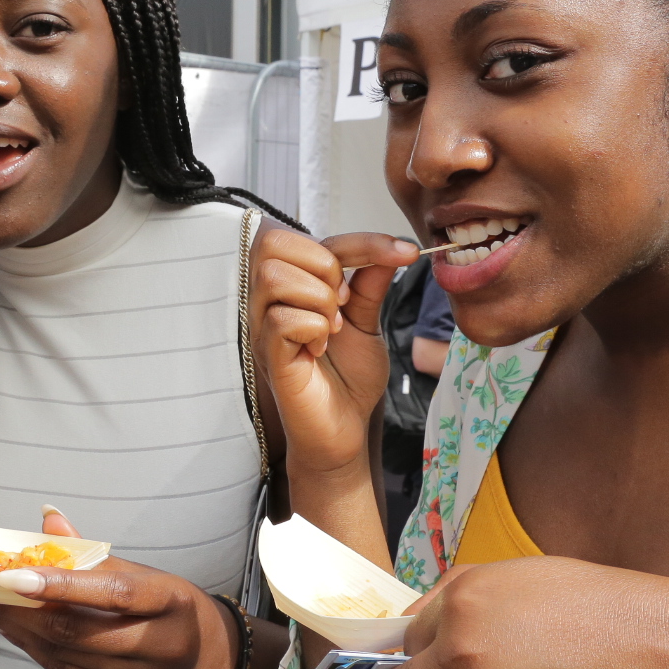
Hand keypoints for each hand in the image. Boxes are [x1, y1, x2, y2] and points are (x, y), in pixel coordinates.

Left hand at [0, 508, 239, 668]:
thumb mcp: (145, 574)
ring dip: (16, 629)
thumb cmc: (171, 608)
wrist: (210, 663)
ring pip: (63, 655)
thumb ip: (94, 553)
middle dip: (18, 610)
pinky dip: (33, 647)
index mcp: (171, 602)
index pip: (112, 592)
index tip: (9, 574)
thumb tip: (47, 518)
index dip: (59, 584)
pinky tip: (10, 627)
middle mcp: (159, 647)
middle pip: (77, 631)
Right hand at [251, 229, 416, 473]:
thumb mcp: (367, 322)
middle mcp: (269, 302)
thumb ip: (370, 284)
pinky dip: (313, 328)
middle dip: (324, 267)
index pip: (313, 238)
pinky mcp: (268, 355)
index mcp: (293, 286)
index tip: (405, 253)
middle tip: (345, 304)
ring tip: (333, 328)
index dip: (362, 241)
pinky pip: (281, 319)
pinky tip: (320, 348)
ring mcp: (263, 327)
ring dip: (319, 299)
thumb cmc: (348, 379)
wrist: (345, 430)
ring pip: (275, 278)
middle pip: (273, 244)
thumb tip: (390, 247)